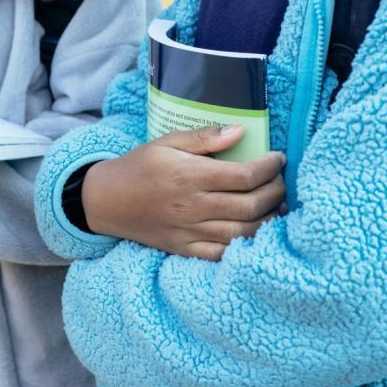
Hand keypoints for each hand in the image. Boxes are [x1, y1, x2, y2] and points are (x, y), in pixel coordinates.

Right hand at [82, 125, 286, 260]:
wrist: (106, 201)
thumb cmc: (139, 167)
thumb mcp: (166, 142)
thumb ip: (204, 137)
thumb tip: (240, 132)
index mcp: (190, 176)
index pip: (245, 175)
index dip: (270, 167)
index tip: (278, 158)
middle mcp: (193, 206)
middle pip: (251, 205)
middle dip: (276, 192)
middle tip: (280, 181)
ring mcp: (189, 232)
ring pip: (243, 233)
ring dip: (268, 220)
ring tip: (275, 205)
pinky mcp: (184, 249)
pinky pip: (222, 255)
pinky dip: (245, 246)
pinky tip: (254, 231)